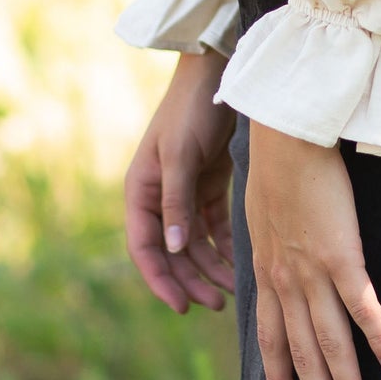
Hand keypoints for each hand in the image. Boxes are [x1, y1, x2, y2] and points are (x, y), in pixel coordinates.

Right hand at [125, 51, 236, 312]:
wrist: (217, 72)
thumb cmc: (190, 111)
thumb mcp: (180, 156)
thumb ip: (176, 202)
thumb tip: (174, 249)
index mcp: (140, 190)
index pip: (145, 247)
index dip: (161, 279)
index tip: (181, 307)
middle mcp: (159, 196)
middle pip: (171, 252)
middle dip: (191, 280)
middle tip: (216, 305)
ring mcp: (184, 191)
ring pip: (194, 243)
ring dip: (210, 268)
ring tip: (233, 292)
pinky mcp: (208, 184)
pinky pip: (213, 226)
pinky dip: (223, 245)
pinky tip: (239, 263)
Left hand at [246, 121, 380, 379]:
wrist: (285, 138)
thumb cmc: (276, 164)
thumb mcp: (262, 211)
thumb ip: (271, 235)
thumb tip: (277, 242)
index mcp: (267, 272)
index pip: (271, 339)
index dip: (280, 378)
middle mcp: (286, 281)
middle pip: (302, 354)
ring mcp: (313, 271)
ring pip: (330, 342)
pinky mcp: (341, 255)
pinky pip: (362, 307)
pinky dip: (377, 338)